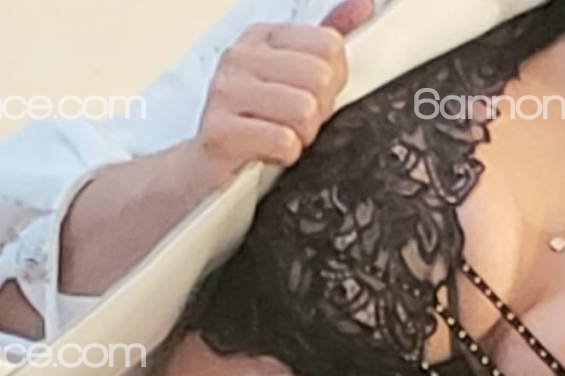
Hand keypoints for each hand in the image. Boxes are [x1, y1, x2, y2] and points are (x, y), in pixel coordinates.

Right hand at [193, 0, 373, 185]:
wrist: (201, 170)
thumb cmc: (249, 125)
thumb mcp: (287, 78)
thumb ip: (322, 45)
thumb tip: (363, 6)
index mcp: (262, 38)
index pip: (329, 45)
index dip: (333, 82)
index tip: (312, 99)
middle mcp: (241, 58)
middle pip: (319, 79)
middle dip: (318, 113)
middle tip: (294, 126)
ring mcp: (227, 93)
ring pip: (304, 111)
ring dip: (301, 137)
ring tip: (279, 139)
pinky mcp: (221, 132)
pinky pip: (284, 142)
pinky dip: (284, 157)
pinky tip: (266, 154)